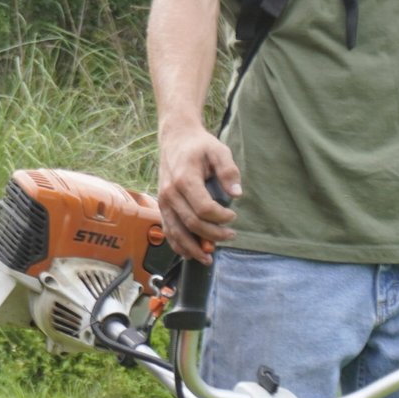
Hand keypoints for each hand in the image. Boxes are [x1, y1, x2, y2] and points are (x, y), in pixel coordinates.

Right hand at [157, 123, 241, 261]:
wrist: (175, 139)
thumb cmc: (199, 146)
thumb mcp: (218, 150)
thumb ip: (228, 170)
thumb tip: (236, 193)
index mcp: (185, 179)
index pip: (204, 209)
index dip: (221, 218)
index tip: (234, 216)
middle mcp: (170, 193)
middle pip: (191, 224)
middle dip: (213, 235)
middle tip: (231, 235)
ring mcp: (163, 202)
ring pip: (176, 232)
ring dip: (193, 248)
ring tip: (209, 258)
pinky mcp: (162, 207)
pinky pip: (168, 231)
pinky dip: (178, 245)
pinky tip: (190, 254)